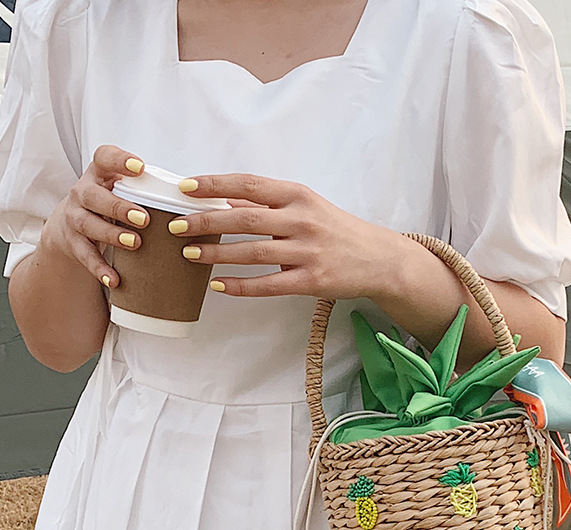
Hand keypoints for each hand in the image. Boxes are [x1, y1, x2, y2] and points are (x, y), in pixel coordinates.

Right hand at [38, 145, 149, 287]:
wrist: (71, 227)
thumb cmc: (110, 205)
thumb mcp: (123, 192)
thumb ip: (148, 191)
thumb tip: (200, 202)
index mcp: (100, 175)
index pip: (104, 157)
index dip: (119, 160)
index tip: (140, 168)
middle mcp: (83, 192)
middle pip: (93, 195)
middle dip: (118, 207)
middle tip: (144, 218)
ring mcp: (74, 217)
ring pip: (87, 223)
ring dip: (112, 234)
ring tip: (135, 243)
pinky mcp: (73, 242)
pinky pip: (85, 256)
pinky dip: (99, 268)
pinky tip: (114, 278)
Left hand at [171, 173, 407, 299]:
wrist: (378, 259)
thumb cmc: (337, 230)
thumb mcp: (307, 207)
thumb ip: (268, 206)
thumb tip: (224, 202)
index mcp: (298, 196)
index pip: (248, 185)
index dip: (214, 185)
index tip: (185, 187)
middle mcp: (302, 220)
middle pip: (244, 219)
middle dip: (205, 221)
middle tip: (175, 226)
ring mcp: (308, 252)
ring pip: (253, 252)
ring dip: (216, 253)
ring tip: (189, 254)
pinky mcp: (312, 281)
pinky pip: (269, 285)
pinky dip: (241, 286)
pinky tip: (218, 285)